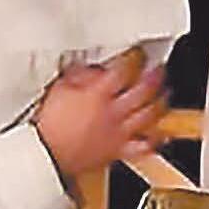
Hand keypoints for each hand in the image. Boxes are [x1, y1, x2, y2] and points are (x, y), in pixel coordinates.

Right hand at [32, 51, 169, 191]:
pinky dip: (154, 140)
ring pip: (149, 115)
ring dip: (161, 102)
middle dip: (156, 76)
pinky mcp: (117, 151)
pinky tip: (159, 134)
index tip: (139, 52)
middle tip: (159, 68)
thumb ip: (79, 75)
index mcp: (98, 94)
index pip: (124, 69)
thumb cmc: (48, 126)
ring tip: (164, 93)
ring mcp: (117, 133)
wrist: (44, 156)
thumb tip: (92, 68)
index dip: (135, 57)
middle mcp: (113, 112)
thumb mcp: (58, 89)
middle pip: (144, 90)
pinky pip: (143, 147)